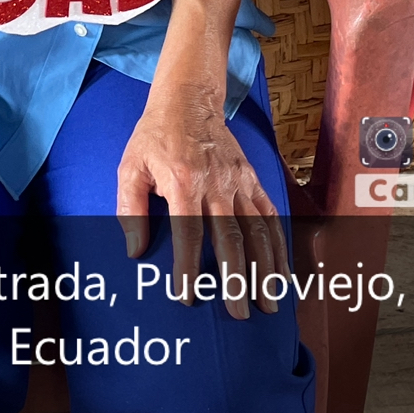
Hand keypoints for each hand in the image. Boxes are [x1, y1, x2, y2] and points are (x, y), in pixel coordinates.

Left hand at [117, 84, 288, 319]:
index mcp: (183, 181)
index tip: (188, 296)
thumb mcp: (131, 166)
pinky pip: (270, 216)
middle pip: (230, 237)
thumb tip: (134, 250)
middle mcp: (216, 183)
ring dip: (265, 269)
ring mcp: (239, 182)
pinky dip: (279, 246)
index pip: (188, 231)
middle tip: (237, 313)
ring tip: (268, 303)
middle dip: (236, 278)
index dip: (188, 265)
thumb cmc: (155, 136)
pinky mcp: (252, 180)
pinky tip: (282, 272)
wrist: (189, 99)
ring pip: (257, 230)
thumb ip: (130, 208)